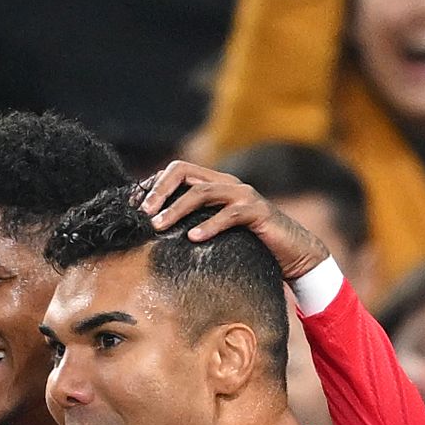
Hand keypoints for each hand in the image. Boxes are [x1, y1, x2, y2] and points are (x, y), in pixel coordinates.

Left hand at [142, 158, 327, 283]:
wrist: (293, 252)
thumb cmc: (249, 245)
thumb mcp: (215, 233)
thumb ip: (192, 225)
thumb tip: (156, 235)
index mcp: (214, 185)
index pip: (177, 172)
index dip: (152, 186)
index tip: (132, 207)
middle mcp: (226, 184)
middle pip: (185, 172)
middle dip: (159, 191)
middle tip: (142, 214)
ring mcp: (243, 195)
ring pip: (202, 191)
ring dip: (177, 208)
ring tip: (158, 226)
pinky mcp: (257, 211)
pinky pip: (230, 214)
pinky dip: (210, 225)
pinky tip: (193, 238)